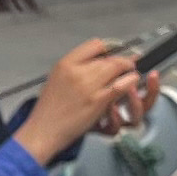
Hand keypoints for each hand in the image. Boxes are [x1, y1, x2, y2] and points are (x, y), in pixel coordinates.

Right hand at [18, 40, 154, 164]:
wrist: (44, 130)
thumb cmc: (48, 110)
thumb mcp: (56, 79)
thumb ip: (74, 69)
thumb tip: (94, 64)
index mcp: (65, 64)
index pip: (94, 45)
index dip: (109, 48)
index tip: (115, 52)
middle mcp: (77, 71)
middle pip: (108, 57)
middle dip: (122, 59)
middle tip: (128, 62)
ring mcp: (89, 86)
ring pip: (117, 68)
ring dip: (128, 68)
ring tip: (131, 71)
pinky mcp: (98, 101)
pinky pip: (120, 85)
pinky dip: (130, 81)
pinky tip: (132, 81)